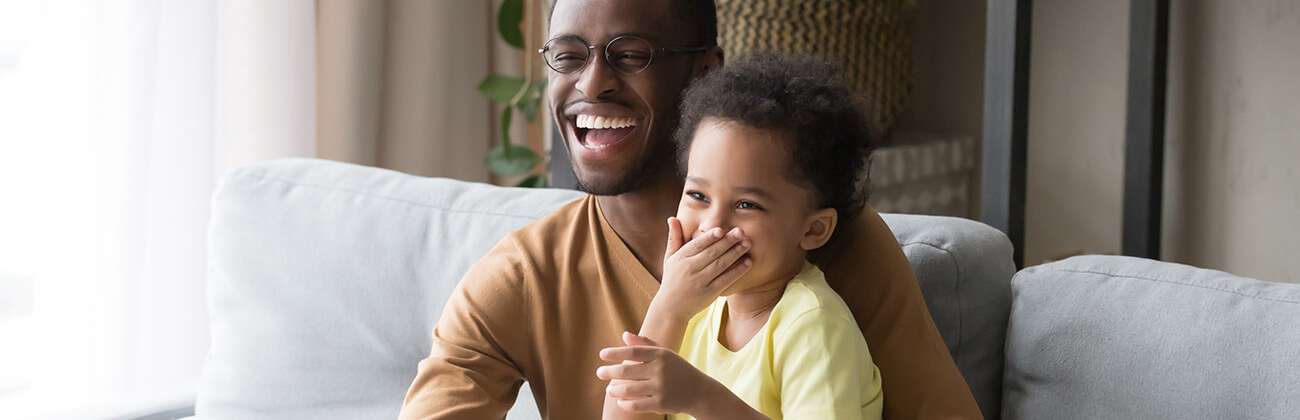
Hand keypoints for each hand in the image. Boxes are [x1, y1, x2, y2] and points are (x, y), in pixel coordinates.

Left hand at [596, 332, 723, 414]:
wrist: (700, 392)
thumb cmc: (679, 370)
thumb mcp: (665, 354)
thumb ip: (645, 344)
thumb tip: (624, 335)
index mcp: (661, 355)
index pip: (633, 352)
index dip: (615, 353)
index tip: (602, 354)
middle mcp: (660, 370)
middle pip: (627, 371)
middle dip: (609, 372)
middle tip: (599, 373)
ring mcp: (661, 387)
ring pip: (628, 390)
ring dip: (615, 390)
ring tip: (609, 390)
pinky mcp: (661, 403)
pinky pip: (636, 405)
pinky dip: (625, 404)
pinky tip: (620, 401)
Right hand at [652, 218, 752, 320]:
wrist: (670, 308)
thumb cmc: (672, 278)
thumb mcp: (669, 258)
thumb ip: (674, 238)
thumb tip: (672, 217)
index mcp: (680, 258)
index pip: (697, 245)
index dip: (710, 237)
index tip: (721, 229)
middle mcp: (690, 269)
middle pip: (712, 253)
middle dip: (728, 241)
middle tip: (741, 232)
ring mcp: (700, 282)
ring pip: (721, 264)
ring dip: (736, 253)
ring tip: (747, 243)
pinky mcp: (710, 293)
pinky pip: (726, 279)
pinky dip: (737, 270)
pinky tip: (748, 262)